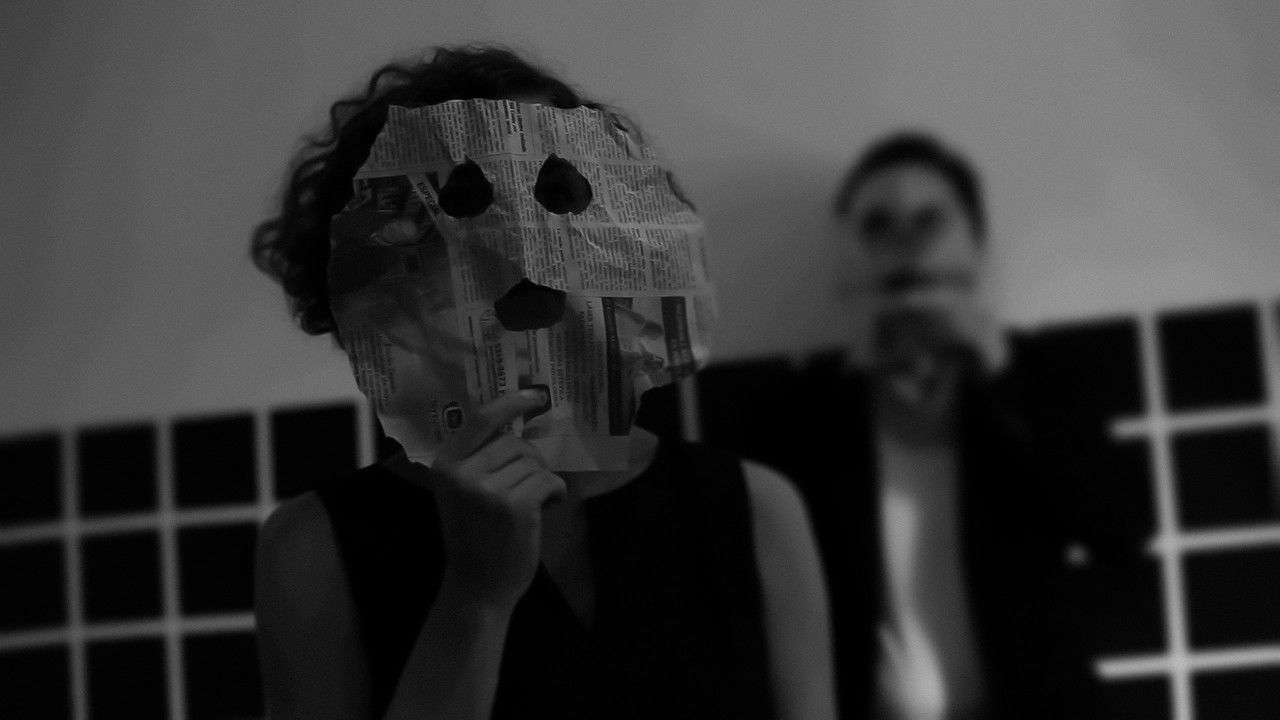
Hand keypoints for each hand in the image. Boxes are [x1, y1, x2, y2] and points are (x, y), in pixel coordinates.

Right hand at [429, 389, 565, 609]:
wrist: (477, 587)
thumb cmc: (474, 538)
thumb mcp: (462, 492)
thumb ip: (479, 459)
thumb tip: (518, 423)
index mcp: (445, 464)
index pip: (481, 418)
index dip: (511, 403)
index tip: (536, 395)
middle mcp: (462, 472)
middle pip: (514, 443)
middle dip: (530, 461)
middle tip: (528, 487)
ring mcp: (488, 489)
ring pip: (534, 462)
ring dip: (542, 480)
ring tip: (533, 504)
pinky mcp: (515, 505)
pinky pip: (550, 481)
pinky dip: (556, 493)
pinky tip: (548, 508)